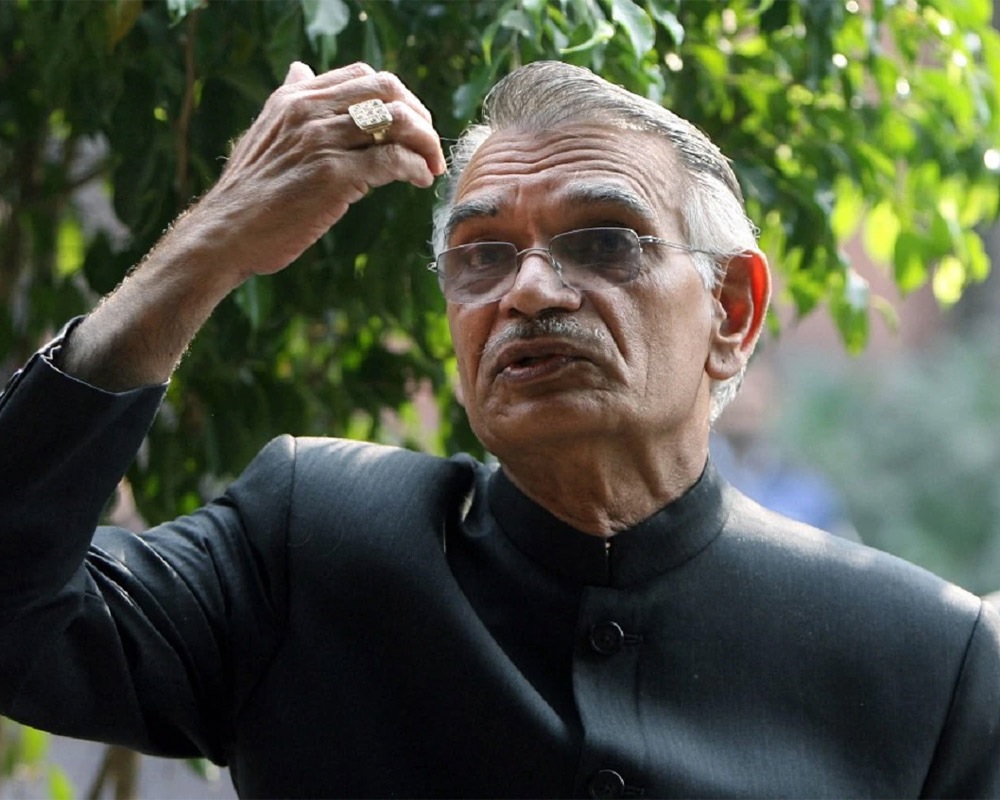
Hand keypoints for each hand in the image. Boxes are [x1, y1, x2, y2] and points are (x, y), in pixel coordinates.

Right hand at [187, 61, 446, 279]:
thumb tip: (301, 69)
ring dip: (425, 143)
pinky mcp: (334, 175)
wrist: (227, 233)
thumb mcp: (266, 132)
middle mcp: (309, 111)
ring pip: (397, 122)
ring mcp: (322, 141)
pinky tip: (419, 181)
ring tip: (430, 165)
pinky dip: (416, 168)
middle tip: (427, 145)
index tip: (409, 124)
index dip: (397, 97)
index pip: (362, 76)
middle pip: (387, 90)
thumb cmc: (250, 192)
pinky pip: (393, 160)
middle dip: (418, 115)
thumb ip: (290, 102)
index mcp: (294, 98)